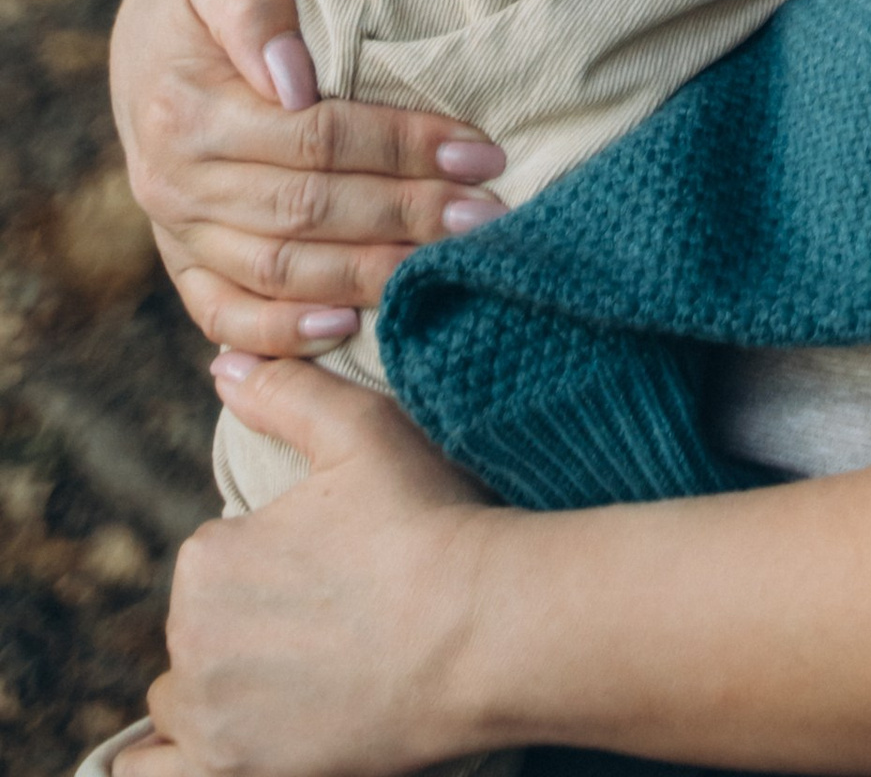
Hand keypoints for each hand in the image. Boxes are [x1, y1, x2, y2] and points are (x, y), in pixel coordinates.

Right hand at [111, 0, 505, 355]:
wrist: (140, 40)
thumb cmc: (202, 0)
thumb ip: (256, 14)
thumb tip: (295, 81)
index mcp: (187, 111)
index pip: (316, 139)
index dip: (402, 147)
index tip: (479, 152)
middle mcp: (175, 183)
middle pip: (309, 211)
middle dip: (407, 216)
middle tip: (488, 219)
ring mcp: (176, 233)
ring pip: (279, 270)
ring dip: (369, 275)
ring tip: (448, 269)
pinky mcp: (181, 264)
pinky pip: (225, 314)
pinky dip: (283, 331)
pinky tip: (346, 328)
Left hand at [126, 356, 503, 776]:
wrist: (482, 631)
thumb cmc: (427, 523)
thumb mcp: (363, 431)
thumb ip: (285, 393)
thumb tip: (222, 365)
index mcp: (207, 558)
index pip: (213, 564)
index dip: (270, 564)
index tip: (329, 571)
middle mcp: (191, 641)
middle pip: (200, 633)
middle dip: (246, 626)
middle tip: (327, 623)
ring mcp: (211, 718)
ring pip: (188, 700)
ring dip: (223, 689)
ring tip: (295, 679)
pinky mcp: (235, 773)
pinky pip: (158, 774)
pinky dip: (172, 762)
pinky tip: (219, 740)